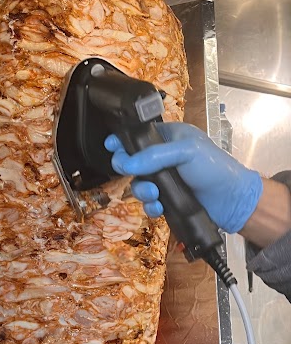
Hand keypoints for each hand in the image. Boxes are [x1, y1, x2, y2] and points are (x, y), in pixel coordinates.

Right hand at [105, 122, 262, 233]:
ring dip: (142, 191)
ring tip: (154, 194)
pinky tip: (159, 207)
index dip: (123, 141)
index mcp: (170, 138)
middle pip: (133, 162)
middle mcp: (164, 158)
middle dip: (129, 169)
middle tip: (128, 171)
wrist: (231, 201)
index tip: (112, 147)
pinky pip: (148, 203)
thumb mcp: (186, 152)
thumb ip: (154, 155)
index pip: (139, 136)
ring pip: (139, 184)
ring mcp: (165, 180)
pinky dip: (150, 207)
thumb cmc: (214, 168)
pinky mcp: (167, 200)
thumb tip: (126, 163)